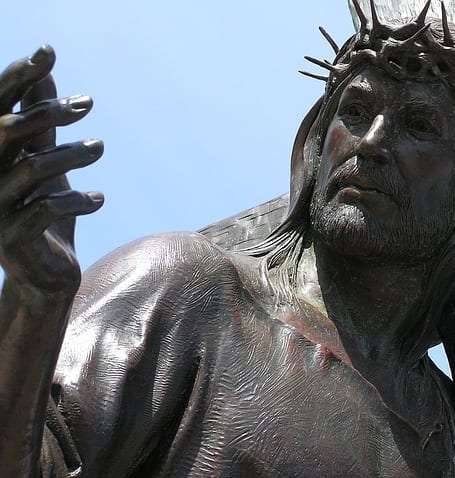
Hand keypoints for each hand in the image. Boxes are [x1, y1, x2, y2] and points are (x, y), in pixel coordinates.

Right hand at [0, 45, 103, 294]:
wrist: (45, 273)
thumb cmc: (44, 210)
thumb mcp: (45, 163)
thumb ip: (42, 125)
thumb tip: (45, 76)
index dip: (19, 78)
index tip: (49, 51)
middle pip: (8, 132)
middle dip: (47, 112)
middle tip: (88, 103)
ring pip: (32, 169)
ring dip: (73, 154)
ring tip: (100, 146)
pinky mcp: (13, 238)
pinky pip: (48, 208)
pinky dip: (78, 200)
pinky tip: (98, 199)